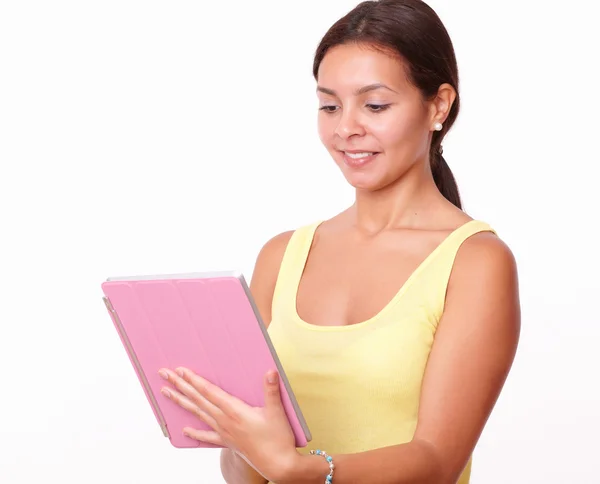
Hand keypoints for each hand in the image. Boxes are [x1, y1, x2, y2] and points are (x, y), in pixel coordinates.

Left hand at [157, 366, 300, 482]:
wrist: (278, 465)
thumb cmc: (278, 439)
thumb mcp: (277, 412)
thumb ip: (271, 390)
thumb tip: (270, 371)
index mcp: (235, 411)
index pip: (209, 392)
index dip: (194, 380)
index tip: (181, 370)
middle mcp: (224, 421)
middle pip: (197, 400)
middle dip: (180, 386)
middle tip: (165, 374)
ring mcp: (224, 432)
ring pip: (197, 414)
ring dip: (181, 402)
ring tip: (167, 393)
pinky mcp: (227, 442)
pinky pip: (206, 436)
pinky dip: (194, 433)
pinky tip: (184, 430)